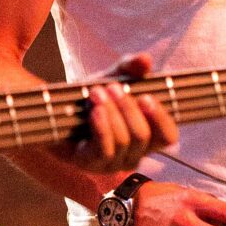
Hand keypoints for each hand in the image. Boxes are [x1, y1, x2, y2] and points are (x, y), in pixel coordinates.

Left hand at [57, 53, 178, 180]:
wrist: (57, 110)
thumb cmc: (93, 96)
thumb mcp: (113, 77)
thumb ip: (130, 67)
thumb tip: (145, 60)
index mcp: (147, 137)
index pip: (168, 136)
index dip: (160, 118)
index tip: (145, 97)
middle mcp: (134, 154)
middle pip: (143, 135)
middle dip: (127, 108)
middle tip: (112, 87)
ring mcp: (113, 163)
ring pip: (123, 141)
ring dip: (110, 113)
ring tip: (96, 93)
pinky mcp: (91, 165)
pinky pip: (104, 150)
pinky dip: (101, 127)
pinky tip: (94, 111)